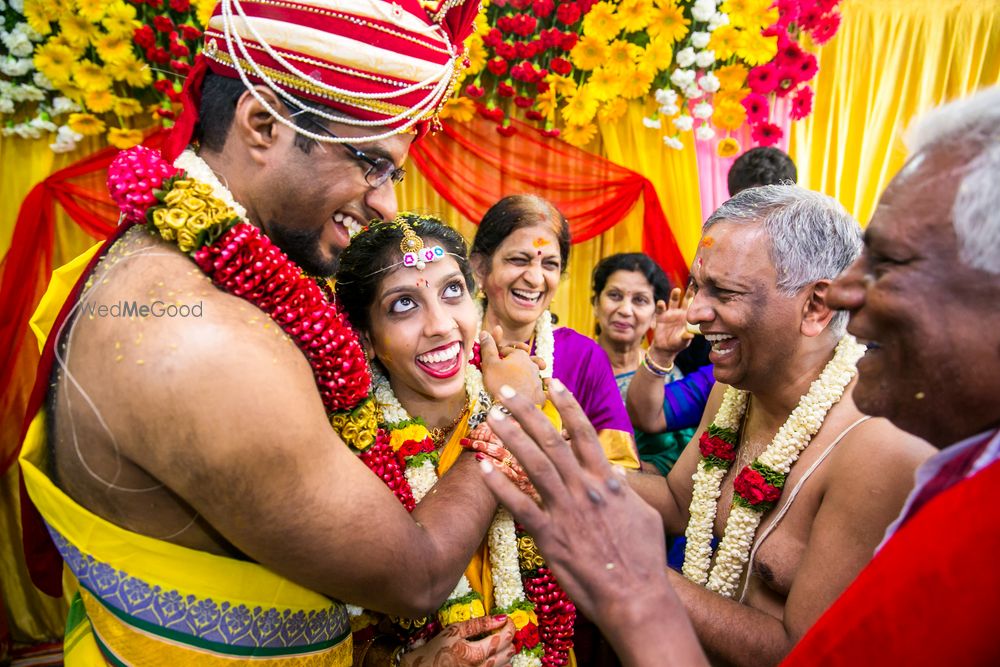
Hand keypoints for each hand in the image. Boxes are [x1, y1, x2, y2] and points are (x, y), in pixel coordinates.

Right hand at [402, 615, 514, 666]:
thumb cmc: (435, 650)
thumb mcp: (454, 631)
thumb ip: (479, 624)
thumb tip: (501, 617)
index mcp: (476, 653)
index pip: (505, 637)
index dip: (511, 626)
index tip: (508, 620)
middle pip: (508, 653)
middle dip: (510, 639)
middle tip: (504, 631)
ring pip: (506, 666)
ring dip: (508, 654)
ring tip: (501, 645)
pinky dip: (502, 665)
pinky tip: (496, 660)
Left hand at [477, 381, 706, 665]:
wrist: (637, 597)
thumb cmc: (645, 560)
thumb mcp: (644, 516)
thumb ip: (624, 493)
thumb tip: (612, 475)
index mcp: (607, 482)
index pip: (585, 433)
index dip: (568, 405)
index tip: (553, 383)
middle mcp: (584, 489)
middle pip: (553, 440)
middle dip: (529, 412)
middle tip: (508, 392)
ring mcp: (565, 511)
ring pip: (534, 464)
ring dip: (511, 438)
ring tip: (492, 418)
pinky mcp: (549, 536)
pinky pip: (519, 506)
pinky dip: (500, 486)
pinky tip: (484, 469)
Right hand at [479, 328, 544, 404]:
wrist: (515, 410)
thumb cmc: (500, 384)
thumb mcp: (489, 364)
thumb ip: (488, 347)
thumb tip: (484, 331)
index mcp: (520, 355)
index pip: (507, 349)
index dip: (498, 352)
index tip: (491, 359)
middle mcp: (532, 364)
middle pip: (521, 359)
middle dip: (514, 361)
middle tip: (506, 366)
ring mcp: (538, 379)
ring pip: (531, 372)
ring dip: (526, 372)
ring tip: (518, 378)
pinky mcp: (541, 394)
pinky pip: (540, 387)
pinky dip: (536, 386)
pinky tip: (533, 390)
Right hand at [649, 286, 695, 364]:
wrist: (664, 348)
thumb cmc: (677, 344)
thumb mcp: (682, 341)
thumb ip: (685, 337)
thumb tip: (690, 335)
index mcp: (688, 317)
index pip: (694, 306)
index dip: (697, 299)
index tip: (702, 291)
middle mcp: (680, 312)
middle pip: (684, 300)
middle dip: (688, 292)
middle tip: (691, 285)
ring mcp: (670, 313)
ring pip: (673, 302)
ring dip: (674, 296)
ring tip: (677, 290)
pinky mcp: (660, 316)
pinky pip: (660, 309)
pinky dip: (660, 306)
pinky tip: (661, 303)